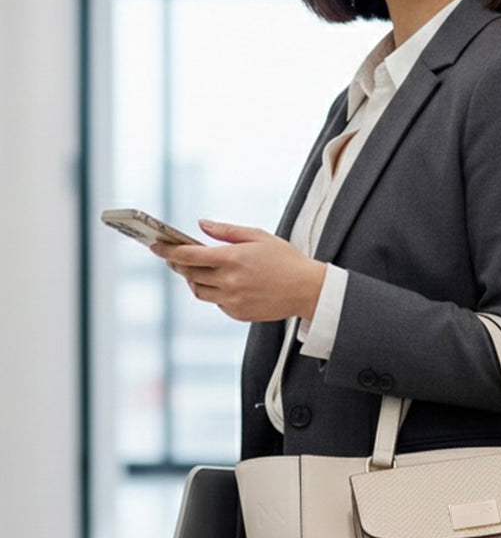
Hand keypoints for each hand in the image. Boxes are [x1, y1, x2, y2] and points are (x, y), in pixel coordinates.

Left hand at [149, 220, 326, 322]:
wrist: (307, 290)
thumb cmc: (286, 259)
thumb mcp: (259, 236)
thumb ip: (227, 231)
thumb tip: (201, 224)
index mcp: (232, 259)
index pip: (188, 256)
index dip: (167, 250)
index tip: (155, 245)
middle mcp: (229, 282)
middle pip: (189, 274)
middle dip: (176, 263)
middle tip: (171, 255)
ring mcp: (232, 300)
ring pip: (198, 291)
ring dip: (191, 279)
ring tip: (195, 269)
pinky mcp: (237, 313)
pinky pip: (215, 302)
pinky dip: (212, 291)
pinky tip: (221, 282)